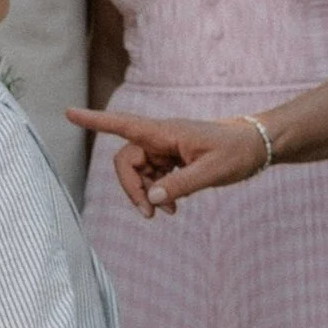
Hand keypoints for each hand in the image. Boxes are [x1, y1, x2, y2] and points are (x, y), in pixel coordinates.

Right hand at [69, 102, 267, 212]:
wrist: (257, 145)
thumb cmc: (237, 152)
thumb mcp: (212, 172)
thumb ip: (180, 186)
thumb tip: (152, 199)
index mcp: (165, 132)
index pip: (123, 125)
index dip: (95, 121)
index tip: (69, 113)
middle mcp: (161, 137)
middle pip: (126, 161)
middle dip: (131, 188)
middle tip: (148, 214)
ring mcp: (166, 148)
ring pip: (138, 172)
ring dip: (146, 194)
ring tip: (167, 213)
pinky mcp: (173, 158)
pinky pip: (153, 176)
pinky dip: (157, 192)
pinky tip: (172, 207)